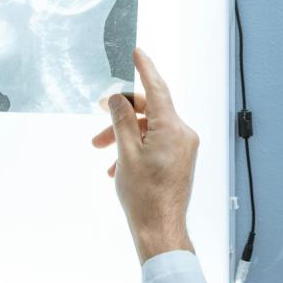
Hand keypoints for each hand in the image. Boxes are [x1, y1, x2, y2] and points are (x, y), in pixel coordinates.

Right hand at [92, 48, 198, 264]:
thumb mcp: (125, 152)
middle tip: (98, 114)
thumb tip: (119, 98)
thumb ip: (122, 120)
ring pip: (150, 129)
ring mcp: (183, 148)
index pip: (158, 88)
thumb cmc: (143, 195)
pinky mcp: (180, 160)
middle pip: (151, 110)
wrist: (160, 230)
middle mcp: (183, 134)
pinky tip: (117, 167)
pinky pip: (156, 144)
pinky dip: (136, 148)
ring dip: (125, 135)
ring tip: (101, 150)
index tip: (137, 52)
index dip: (145, 68)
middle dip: (122, 113)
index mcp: (173, 127)